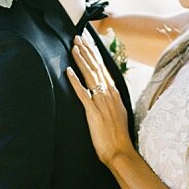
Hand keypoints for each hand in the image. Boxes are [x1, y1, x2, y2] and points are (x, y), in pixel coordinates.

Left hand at [67, 30, 132, 165]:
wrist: (120, 151)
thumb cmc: (118, 135)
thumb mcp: (117, 112)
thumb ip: (110, 99)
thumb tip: (105, 90)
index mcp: (114, 93)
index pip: (103, 68)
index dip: (95, 54)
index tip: (88, 41)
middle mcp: (109, 94)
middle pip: (96, 67)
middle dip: (87, 51)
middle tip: (78, 37)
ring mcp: (101, 102)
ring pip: (90, 76)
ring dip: (81, 60)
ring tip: (73, 48)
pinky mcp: (93, 112)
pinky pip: (82, 93)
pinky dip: (75, 81)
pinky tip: (68, 71)